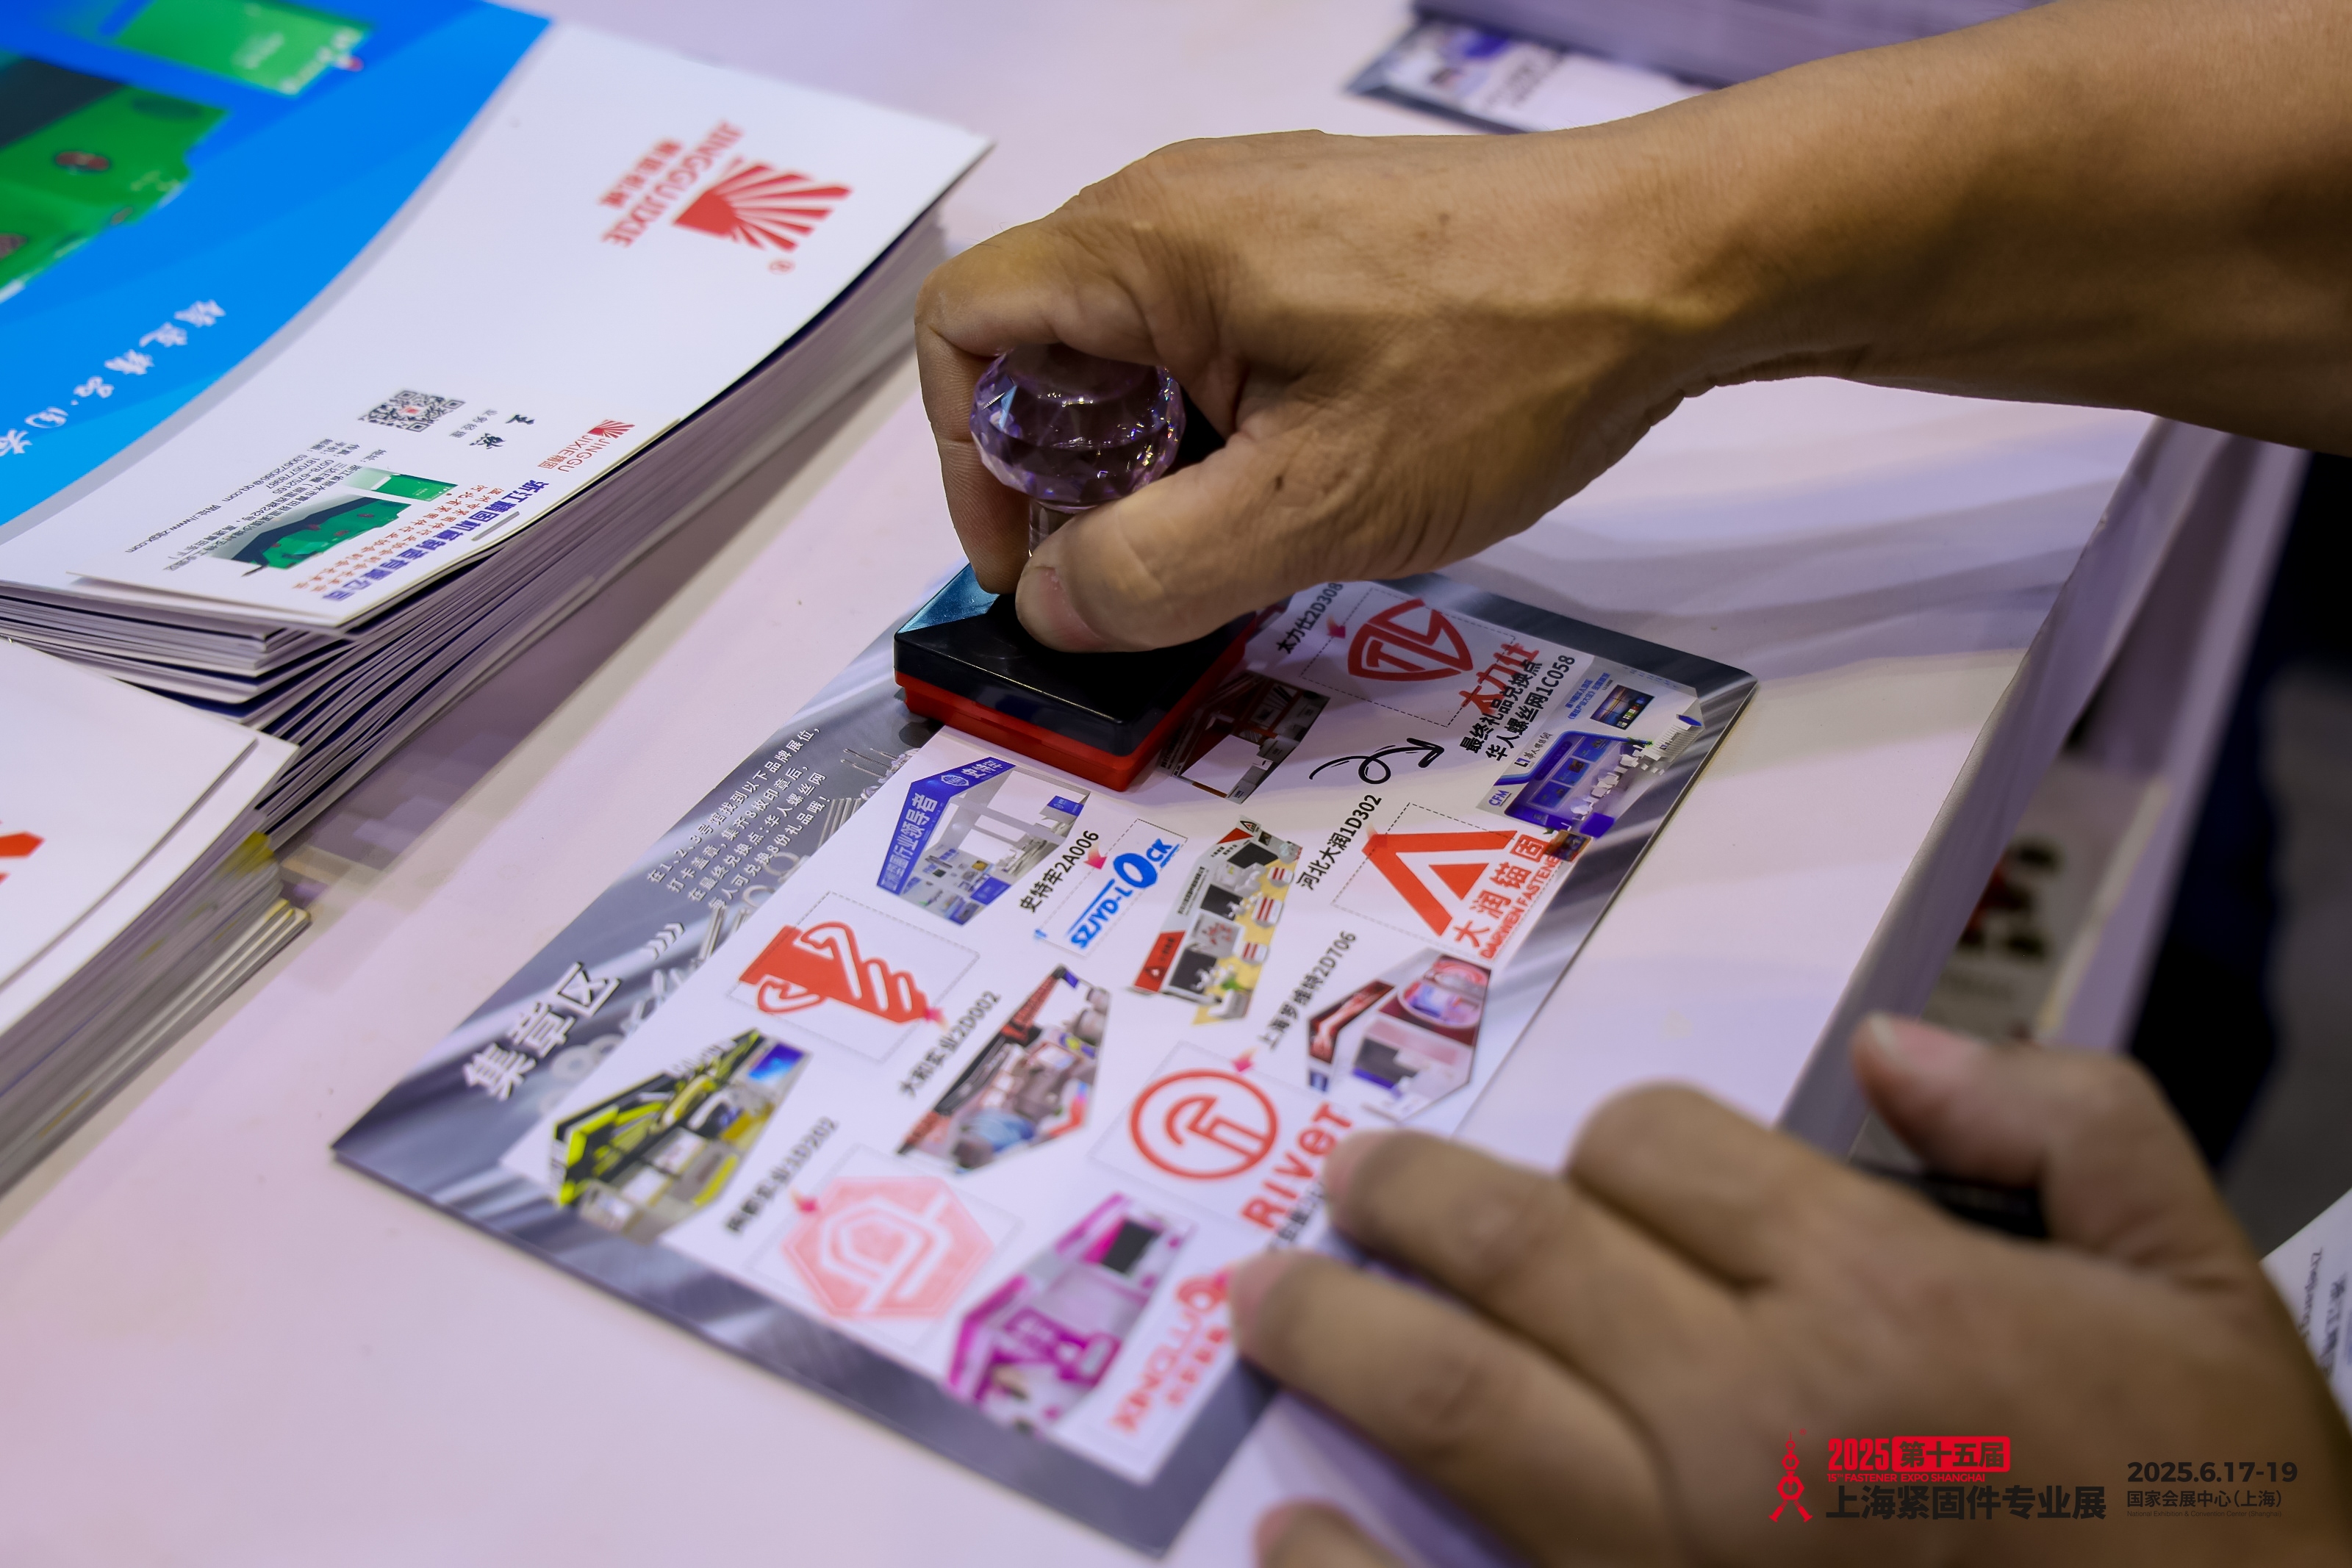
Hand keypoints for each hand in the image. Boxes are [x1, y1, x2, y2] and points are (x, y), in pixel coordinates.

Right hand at [915, 0, 2351, 653]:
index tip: (1032, 564)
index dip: (968, 463)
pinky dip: (1217, 419)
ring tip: (1234, 537)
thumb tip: (1054, 603)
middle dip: (1067, 474)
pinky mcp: (1321, 239)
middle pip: (1043, 343)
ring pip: (1134, 347)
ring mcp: (1256, 215)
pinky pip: (1215, 332)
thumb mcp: (1313, 504)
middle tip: (1140, 574)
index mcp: (1147, 246)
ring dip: (1149, 457)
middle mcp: (1182, 205)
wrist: (1680, 261)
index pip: (964, 331)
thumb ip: (1156, 568)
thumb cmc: (1505, 363)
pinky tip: (1299, 481)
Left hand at [1232, 1017, 2351, 1566]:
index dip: (1618, 1139)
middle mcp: (1749, 1411)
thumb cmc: (2219, 1518)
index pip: (1658, 1148)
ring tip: (1267, 1300)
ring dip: (1331, 1333)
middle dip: (1406, 1196)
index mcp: (1874, 1292)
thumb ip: (2065, 1122)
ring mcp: (1677, 1555)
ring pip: (1449, 1402)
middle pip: (1514, 1252)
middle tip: (1348, 1180)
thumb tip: (1897, 1047)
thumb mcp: (2197, 1286)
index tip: (1601, 1165)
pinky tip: (1284, 1532)